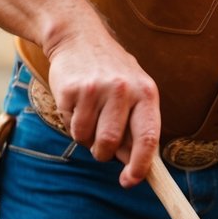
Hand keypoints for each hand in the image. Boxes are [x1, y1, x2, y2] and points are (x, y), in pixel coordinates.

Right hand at [0, 0, 161, 185]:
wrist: (79, 37)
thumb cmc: (111, 71)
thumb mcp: (134, 91)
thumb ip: (136, 125)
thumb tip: (133, 166)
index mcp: (146, 93)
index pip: (148, 138)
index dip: (140, 166)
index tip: (130, 181)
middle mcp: (123, 90)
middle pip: (111, 143)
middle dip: (103, 153)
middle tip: (100, 145)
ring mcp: (96, 89)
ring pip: (87, 138)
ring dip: (85, 137)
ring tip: (89, 115)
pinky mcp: (71, 90)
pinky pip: (69, 125)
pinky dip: (71, 122)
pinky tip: (76, 102)